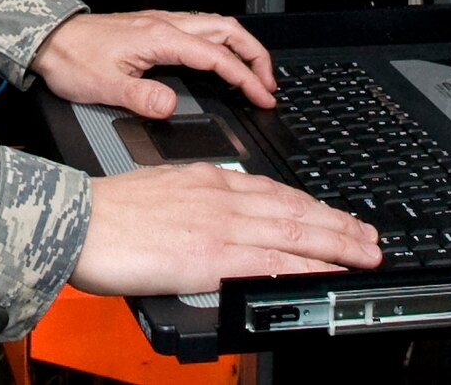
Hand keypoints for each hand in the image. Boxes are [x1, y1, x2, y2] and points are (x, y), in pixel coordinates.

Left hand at [31, 10, 277, 118]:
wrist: (49, 38)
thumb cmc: (72, 57)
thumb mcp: (105, 85)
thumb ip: (141, 98)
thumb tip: (170, 107)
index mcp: (160, 37)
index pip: (217, 56)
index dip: (244, 77)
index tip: (262, 96)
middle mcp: (165, 25)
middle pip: (227, 30)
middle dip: (255, 55)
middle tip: (269, 82)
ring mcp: (160, 24)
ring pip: (215, 26)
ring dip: (240, 46)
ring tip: (253, 71)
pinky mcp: (152, 29)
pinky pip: (199, 29)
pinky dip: (220, 43)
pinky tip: (219, 59)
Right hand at [71, 164, 382, 295]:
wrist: (81, 220)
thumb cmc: (109, 211)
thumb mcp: (161, 188)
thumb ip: (194, 202)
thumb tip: (213, 220)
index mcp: (209, 179)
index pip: (274, 191)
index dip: (310, 206)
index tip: (333, 216)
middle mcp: (222, 196)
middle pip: (294, 208)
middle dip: (337, 223)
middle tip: (369, 237)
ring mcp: (221, 225)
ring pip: (294, 231)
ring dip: (337, 242)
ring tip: (364, 253)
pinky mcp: (214, 256)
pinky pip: (271, 261)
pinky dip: (306, 266)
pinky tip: (327, 273)